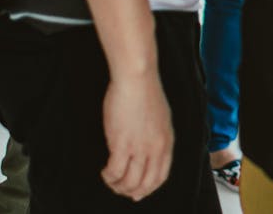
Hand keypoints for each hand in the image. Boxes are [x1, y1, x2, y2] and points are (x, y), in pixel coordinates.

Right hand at [101, 71, 173, 200]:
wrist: (137, 80)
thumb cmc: (145, 94)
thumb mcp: (161, 119)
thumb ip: (157, 137)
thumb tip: (149, 150)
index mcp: (167, 142)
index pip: (161, 176)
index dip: (148, 188)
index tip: (138, 193)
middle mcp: (156, 148)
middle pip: (145, 183)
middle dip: (131, 191)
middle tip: (120, 189)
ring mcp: (140, 147)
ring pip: (129, 181)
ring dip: (117, 186)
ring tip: (110, 179)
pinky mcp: (122, 144)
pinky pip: (115, 172)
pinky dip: (108, 176)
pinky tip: (104, 172)